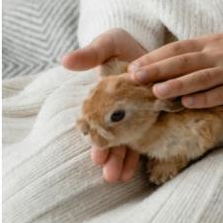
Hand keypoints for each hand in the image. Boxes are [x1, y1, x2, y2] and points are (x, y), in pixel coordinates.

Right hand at [62, 28, 145, 182]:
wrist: (157, 52)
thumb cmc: (127, 48)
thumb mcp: (110, 44)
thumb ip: (91, 53)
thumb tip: (65, 61)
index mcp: (103, 99)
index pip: (95, 123)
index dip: (95, 140)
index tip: (96, 156)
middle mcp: (116, 112)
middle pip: (111, 139)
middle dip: (110, 158)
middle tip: (109, 176)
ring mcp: (135, 118)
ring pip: (128, 144)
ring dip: (123, 162)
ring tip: (119, 178)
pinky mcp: (154, 120)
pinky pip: (148, 140)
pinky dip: (143, 154)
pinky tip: (137, 171)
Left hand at [127, 25, 222, 108]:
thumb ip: (204, 51)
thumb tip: (176, 62)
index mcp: (213, 43)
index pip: (178, 49)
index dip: (155, 58)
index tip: (133, 66)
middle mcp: (220, 56)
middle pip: (183, 62)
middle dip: (157, 70)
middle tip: (134, 78)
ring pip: (201, 78)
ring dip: (178, 85)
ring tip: (156, 92)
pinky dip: (206, 98)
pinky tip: (189, 103)